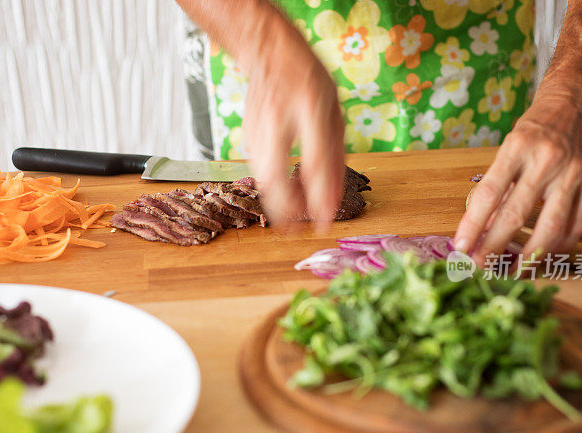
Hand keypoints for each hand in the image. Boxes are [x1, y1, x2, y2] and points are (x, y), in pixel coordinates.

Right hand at [242, 20, 343, 229]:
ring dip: (279, 203)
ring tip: (296, 215)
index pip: (314, 161)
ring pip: (262, 178)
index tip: (325, 222)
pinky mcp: (247, 134)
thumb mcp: (334, 112)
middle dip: (286, 211)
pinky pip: (258, 169)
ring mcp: (257, 127)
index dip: (320, 197)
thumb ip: (334, 156)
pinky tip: (286, 193)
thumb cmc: (309, 81)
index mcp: (310, 106)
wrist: (269, 52)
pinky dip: (272, 188)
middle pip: (274, 177)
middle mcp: (278, 118)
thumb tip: (332, 198)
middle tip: (299, 231)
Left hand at [454, 90, 581, 264]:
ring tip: (512, 273)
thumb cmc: (535, 128)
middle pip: (516, 215)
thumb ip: (500, 185)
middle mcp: (546, 160)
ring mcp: (574, 172)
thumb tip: (482, 228)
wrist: (577, 100)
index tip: (460, 248)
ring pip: (551, 227)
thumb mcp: (509, 147)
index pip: (489, 194)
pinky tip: (545, 256)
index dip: (472, 225)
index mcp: (517, 147)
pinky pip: (577, 224)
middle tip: (479, 268)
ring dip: (529, 257)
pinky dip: (560, 245)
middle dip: (494, 247)